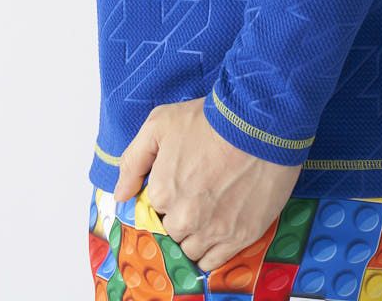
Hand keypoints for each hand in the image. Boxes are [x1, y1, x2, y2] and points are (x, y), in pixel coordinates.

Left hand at [113, 97, 301, 270]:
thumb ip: (133, 160)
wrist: (260, 124)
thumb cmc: (211, 120)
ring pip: (191, 250)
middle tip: (199, 195)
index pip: (154, 210)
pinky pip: (214, 262)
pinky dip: (213, 252)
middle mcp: (183, 218)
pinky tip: (218, 232)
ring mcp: (211, 231)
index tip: (181, 184)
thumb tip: (121, 194)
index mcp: (161, 192)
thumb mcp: (160, 123)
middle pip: (172, 231)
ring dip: (196, 236)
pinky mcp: (239, 237)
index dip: (167, 197)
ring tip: (211, 212)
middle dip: (181, 217)